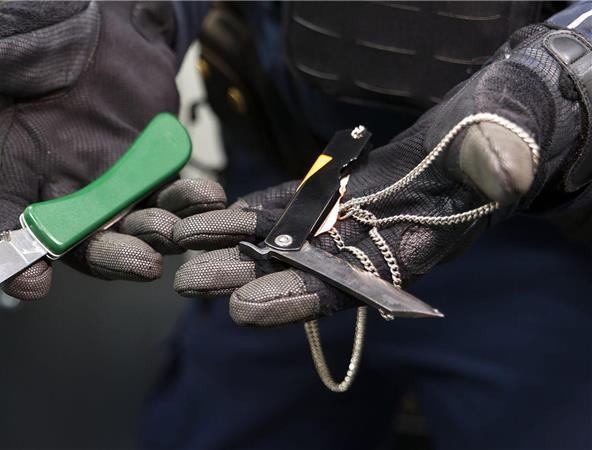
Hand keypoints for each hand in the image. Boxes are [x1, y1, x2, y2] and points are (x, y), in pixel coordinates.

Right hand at [0, 1, 224, 298]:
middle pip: (78, 239)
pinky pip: (170, 198)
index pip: (5, 216)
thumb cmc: (51, 31)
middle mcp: (62, 184)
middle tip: (136, 264)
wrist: (112, 21)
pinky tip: (210, 200)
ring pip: (130, 228)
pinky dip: (189, 203)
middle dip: (107, 256)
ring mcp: (110, 182)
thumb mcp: (11, 43)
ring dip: (154, 237)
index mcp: (18, 162)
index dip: (12, 255)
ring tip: (174, 232)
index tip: (30, 284)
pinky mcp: (150, 171)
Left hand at [173, 24, 591, 325]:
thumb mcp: (505, 150)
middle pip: (295, 270)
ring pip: (278, 239)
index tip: (245, 310)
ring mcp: (341, 220)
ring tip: (179, 243)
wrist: (482, 130)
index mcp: (405, 253)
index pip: (344, 288)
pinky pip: (279, 204)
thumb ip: (500, 164)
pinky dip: (242, 209)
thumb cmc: (498, 141)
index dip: (294, 300)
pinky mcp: (325, 192)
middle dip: (242, 277)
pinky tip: (204, 211)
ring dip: (228, 243)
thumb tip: (506, 171)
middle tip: (189, 281)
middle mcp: (364, 246)